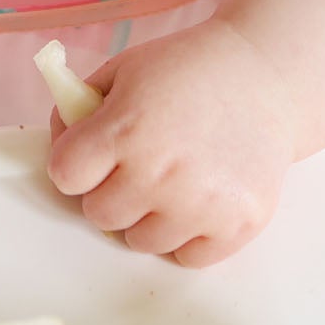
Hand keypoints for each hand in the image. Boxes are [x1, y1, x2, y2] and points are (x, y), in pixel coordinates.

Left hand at [44, 19, 295, 267]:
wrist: (264, 75)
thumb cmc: (188, 67)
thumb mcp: (126, 68)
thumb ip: (81, 104)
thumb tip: (59, 141)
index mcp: (125, 128)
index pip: (64, 175)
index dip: (74, 162)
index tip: (90, 153)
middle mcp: (159, 173)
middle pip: (98, 214)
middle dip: (108, 189)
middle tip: (136, 162)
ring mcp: (199, 205)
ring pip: (139, 241)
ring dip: (147, 214)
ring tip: (172, 175)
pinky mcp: (235, 227)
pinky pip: (185, 257)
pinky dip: (186, 234)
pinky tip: (198, 194)